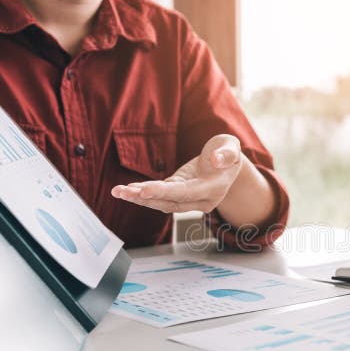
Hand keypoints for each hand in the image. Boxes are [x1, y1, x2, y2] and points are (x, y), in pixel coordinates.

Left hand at [111, 134, 242, 213]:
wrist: (228, 165)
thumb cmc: (229, 153)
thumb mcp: (231, 148)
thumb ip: (227, 153)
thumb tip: (215, 160)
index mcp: (213, 189)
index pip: (186, 192)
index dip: (165, 192)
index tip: (145, 190)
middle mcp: (201, 200)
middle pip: (170, 202)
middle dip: (145, 197)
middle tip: (122, 192)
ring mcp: (189, 199)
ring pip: (162, 202)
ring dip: (140, 198)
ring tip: (118, 191)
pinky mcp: (179, 193)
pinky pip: (160, 196)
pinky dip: (144, 193)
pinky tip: (128, 189)